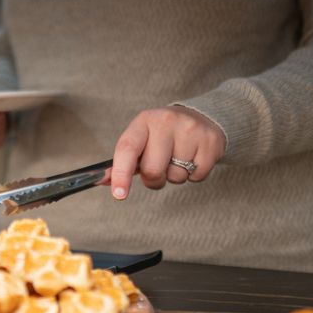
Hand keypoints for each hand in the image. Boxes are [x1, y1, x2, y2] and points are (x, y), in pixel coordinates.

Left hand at [109, 106, 224, 197]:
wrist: (203, 117)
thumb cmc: (164, 135)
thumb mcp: (142, 139)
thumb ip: (123, 161)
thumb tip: (102, 180)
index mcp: (144, 121)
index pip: (127, 149)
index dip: (121, 174)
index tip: (118, 194)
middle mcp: (166, 122)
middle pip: (153, 170)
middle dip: (154, 179)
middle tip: (160, 169)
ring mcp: (190, 130)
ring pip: (176, 176)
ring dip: (175, 176)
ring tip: (179, 159)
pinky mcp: (210, 141)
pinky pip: (197, 176)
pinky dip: (194, 175)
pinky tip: (194, 158)